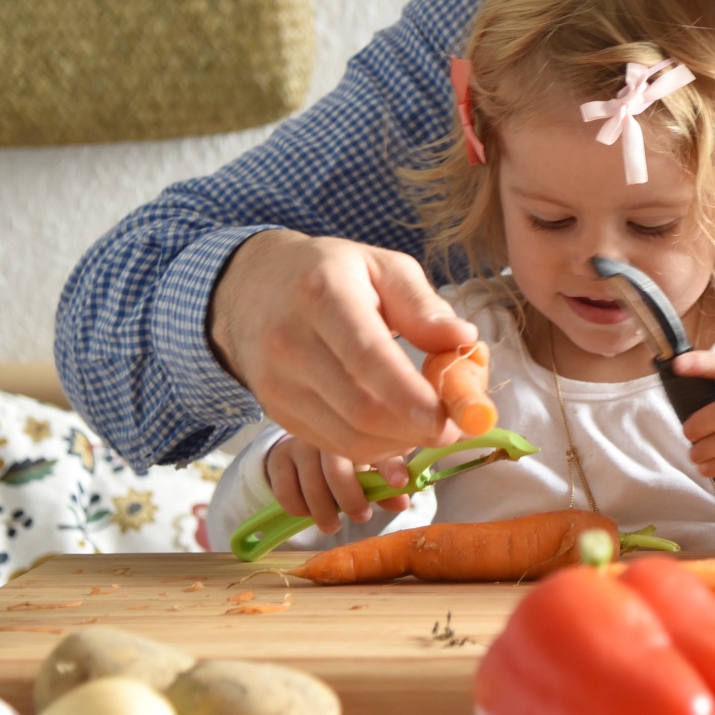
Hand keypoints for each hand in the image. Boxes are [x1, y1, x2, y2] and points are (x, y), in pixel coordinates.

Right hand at [210, 230, 476, 465]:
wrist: (252, 287)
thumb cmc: (331, 272)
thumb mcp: (382, 266)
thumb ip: (423, 304)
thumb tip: (463, 339)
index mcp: (322, 295)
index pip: (367, 356)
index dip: (409, 395)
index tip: (448, 418)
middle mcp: (290, 342)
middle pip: (360, 408)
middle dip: (416, 429)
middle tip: (455, 428)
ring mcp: (277, 383)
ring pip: (347, 437)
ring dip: (399, 444)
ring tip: (430, 427)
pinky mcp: (276, 410)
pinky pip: (332, 445)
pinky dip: (373, 448)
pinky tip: (396, 431)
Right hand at [267, 435, 413, 534]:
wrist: (305, 447)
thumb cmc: (346, 460)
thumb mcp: (369, 469)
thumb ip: (385, 487)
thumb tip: (402, 503)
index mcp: (361, 433)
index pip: (378, 448)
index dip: (391, 466)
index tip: (400, 483)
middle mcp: (330, 433)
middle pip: (337, 470)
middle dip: (350, 500)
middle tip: (361, 516)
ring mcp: (302, 444)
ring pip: (311, 483)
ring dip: (323, 511)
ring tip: (332, 525)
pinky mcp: (280, 458)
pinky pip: (286, 489)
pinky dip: (298, 507)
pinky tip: (307, 512)